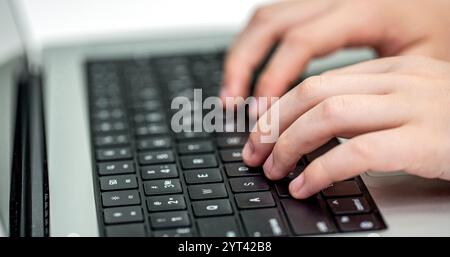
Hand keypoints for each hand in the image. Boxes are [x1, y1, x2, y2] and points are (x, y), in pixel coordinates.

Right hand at [221, 0, 449, 104]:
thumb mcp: (421, 57)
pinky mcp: (312, 6)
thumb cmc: (436, 25)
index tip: (262, 114)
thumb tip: (338, 125)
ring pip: (263, 19)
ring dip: (240, 57)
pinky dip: (253, 48)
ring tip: (231, 95)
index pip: (301, 42)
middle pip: (268, 24)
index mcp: (361, 10)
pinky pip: (271, 20)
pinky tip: (249, 74)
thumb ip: (376, 85)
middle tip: (232, 106)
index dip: (274, 78)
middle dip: (243, 68)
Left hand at [242, 56, 449, 198]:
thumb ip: (366, 111)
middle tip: (255, 154)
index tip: (259, 134)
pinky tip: (306, 186)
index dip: (279, 110)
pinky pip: (356, 152)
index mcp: (391, 71)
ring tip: (274, 171)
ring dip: (289, 147)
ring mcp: (414, 107)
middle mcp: (399, 82)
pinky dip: (321, 170)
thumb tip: (313, 131)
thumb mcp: (409, 107)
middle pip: (313, 95)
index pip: (317, 83)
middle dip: (274, 126)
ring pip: (327, 117)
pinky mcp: (425, 140)